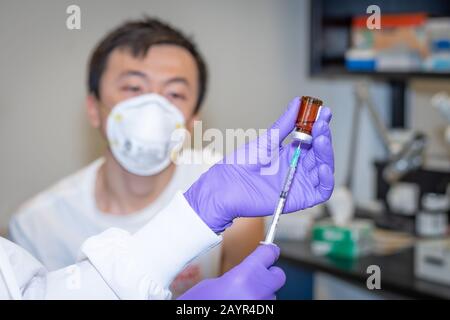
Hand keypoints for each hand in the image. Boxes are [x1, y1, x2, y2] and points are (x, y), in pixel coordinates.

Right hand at [178, 244, 284, 299]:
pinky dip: (256, 305)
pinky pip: (263, 307)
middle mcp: (257, 292)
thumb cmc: (198, 303)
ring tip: (240, 298)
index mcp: (244, 276)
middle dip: (270, 274)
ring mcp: (261, 307)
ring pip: (271, 295)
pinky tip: (240, 305)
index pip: (268, 253)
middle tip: (257, 276)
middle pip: (278, 275)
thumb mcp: (213, 283)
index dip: (268, 251)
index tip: (268, 250)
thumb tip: (249, 272)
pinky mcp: (260, 317)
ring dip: (260, 294)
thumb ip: (238, 275)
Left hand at [185, 97, 333, 232]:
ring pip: (324, 168)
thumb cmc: (240, 165)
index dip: (320, 125)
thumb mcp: (266, 140)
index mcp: (291, 153)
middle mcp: (298, 167)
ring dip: (327, 154)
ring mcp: (300, 182)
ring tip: (320, 140)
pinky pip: (322, 191)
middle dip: (323, 137)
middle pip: (321, 152)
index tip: (324, 112)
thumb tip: (297, 103)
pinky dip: (328, 179)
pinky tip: (323, 167)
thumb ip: (284, 124)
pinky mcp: (300, 198)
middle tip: (321, 125)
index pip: (312, 137)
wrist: (227, 187)